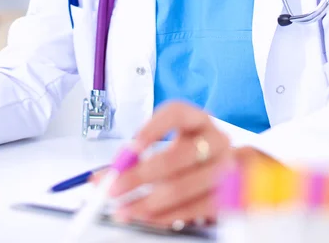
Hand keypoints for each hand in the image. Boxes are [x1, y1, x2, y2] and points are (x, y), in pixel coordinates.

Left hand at [108, 101, 233, 228]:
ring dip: (147, 202)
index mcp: (198, 119)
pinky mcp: (228, 197)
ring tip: (123, 209)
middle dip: (141, 175)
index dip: (154, 128)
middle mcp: (216, 140)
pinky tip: (145, 216)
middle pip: (178, 156)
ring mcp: (225, 169)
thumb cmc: (188, 152)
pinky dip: (164, 216)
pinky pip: (192, 210)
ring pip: (183, 187)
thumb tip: (99, 178)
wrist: (230, 168)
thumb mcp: (165, 143)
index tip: (131, 147)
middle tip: (114, 188)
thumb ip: (132, 158)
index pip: (177, 113)